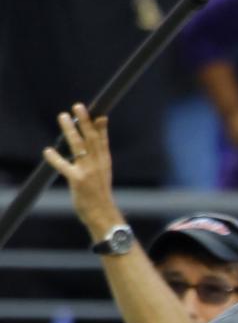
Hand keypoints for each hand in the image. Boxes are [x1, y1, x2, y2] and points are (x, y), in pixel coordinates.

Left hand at [43, 103, 125, 242]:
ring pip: (78, 147)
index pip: (102, 141)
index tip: (99, 114)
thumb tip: (95, 142)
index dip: (101, 127)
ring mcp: (87, 172)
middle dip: (85, 122)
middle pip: (91, 139)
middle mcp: (97, 164)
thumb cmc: (100, 195)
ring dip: (70, 131)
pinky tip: (48, 151)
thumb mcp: (104, 174)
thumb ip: (98, 157)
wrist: (103, 215)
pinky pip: (64, 167)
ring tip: (63, 117)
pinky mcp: (77, 181)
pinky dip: (55, 159)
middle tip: (78, 106)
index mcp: (104, 163)